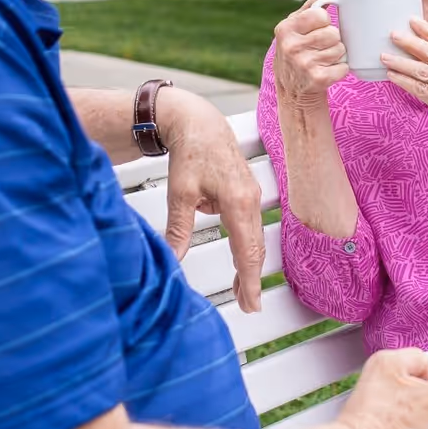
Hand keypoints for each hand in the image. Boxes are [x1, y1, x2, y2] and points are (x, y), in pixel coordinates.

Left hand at [157, 88, 264, 311]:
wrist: (199, 122)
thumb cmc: (190, 153)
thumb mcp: (179, 193)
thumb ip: (178, 229)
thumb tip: (172, 259)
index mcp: (238, 202)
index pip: (246, 251)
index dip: (249, 281)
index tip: (251, 303)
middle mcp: (251, 200)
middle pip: (255, 249)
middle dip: (251, 279)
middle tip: (248, 306)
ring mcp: (252, 196)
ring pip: (254, 239)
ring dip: (248, 265)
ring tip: (242, 291)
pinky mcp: (247, 193)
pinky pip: (250, 228)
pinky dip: (246, 248)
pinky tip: (238, 262)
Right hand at [272, 0, 348, 110]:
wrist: (291, 90)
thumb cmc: (295, 52)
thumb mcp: (295, 27)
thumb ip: (311, 6)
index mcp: (285, 29)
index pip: (320, 15)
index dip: (323, 22)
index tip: (317, 30)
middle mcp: (292, 46)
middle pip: (333, 33)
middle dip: (332, 40)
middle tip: (321, 48)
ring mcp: (304, 64)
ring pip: (340, 49)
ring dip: (336, 55)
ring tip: (323, 60)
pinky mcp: (317, 79)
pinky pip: (343, 67)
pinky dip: (340, 69)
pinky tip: (327, 71)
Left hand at [384, 19, 427, 161]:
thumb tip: (422, 48)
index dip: (426, 29)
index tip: (411, 20)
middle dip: (410, 42)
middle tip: (393, 34)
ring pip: (422, 70)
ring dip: (401, 62)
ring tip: (385, 57)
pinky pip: (419, 88)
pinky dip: (403, 81)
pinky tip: (392, 76)